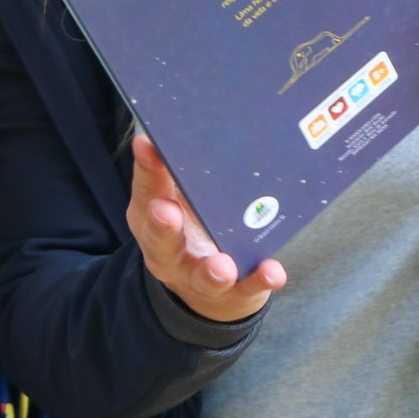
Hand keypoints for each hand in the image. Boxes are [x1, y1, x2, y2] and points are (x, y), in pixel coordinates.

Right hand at [126, 134, 282, 323]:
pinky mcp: (235, 292)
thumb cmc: (190, 227)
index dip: (146, 168)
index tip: (147, 144)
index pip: (146, 191)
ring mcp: (202, 275)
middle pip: (162, 241)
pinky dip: (259, 280)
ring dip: (212, 270)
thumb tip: (182, 125)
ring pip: (205, 276)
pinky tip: (272, 270)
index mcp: (152, 219)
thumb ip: (175, 172)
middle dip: (163, 226)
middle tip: (165, 211)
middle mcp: (171, 252)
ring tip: (222, 264)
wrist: (206, 292)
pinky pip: (248, 288)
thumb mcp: (174, 199)